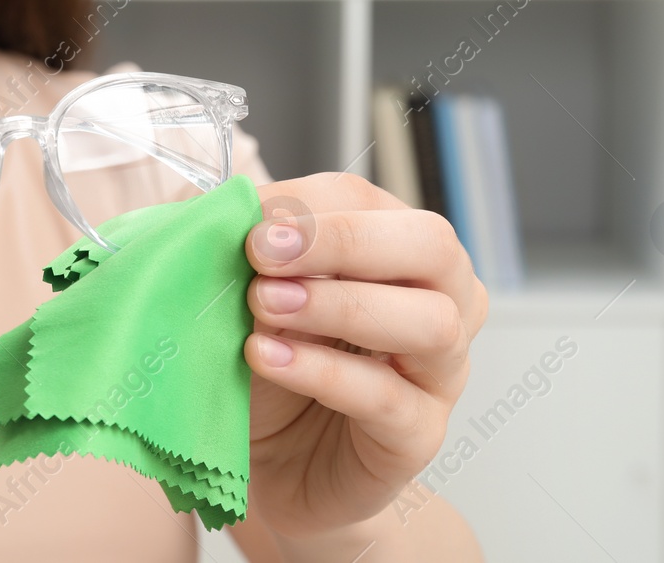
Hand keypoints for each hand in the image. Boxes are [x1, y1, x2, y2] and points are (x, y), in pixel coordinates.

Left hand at [241, 172, 487, 539]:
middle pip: (431, 246)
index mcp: (399, 250)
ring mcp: (439, 373)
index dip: (306, 203)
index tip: (246, 219)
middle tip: (263, 251)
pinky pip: (386, 397)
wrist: (266, 461)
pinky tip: (266, 356)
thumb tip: (223, 209)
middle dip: (343, 239)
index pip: (369, 202)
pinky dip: (322, 370)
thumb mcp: (250, 293)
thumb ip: (247, 250)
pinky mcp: (418, 436)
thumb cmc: (269, 365)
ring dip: (338, 303)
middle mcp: (440, 302)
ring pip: (429, 322)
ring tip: (263, 305)